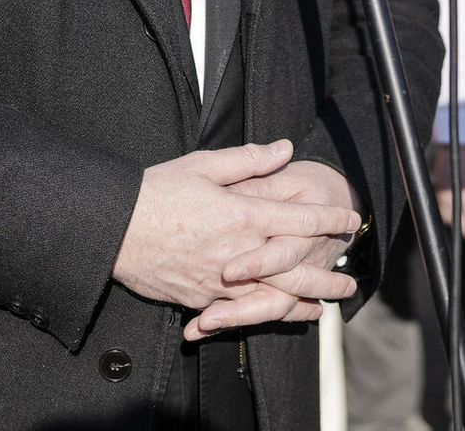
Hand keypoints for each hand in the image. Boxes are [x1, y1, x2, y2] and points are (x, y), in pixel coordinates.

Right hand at [112, 141, 360, 329]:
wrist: (113, 230)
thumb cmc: (155, 191)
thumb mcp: (202, 165)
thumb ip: (248, 160)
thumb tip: (284, 149)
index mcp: (242, 215)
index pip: (299, 219)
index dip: (329, 219)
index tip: (351, 219)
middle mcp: (239, 253)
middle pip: (295, 269)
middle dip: (326, 276)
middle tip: (350, 283)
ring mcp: (221, 281)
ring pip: (274, 298)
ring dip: (303, 302)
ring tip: (324, 307)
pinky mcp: (201, 299)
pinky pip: (242, 313)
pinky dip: (266, 316)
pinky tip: (279, 316)